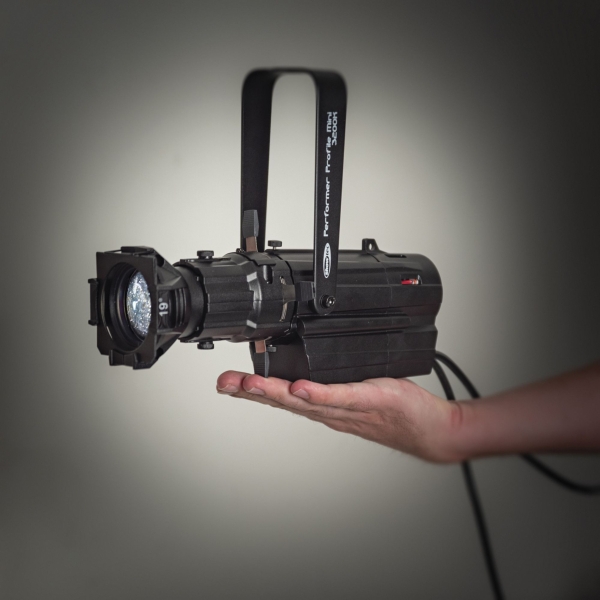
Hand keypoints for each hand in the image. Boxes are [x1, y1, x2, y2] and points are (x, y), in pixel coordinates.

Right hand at [216, 372, 462, 462]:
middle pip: (283, 401)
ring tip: (248, 385)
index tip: (226, 382)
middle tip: (224, 383)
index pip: (281, 396)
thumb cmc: (391, 408)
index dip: (251, 390)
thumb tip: (310, 365)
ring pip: (304, 401)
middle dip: (250, 393)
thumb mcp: (353, 388)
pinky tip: (299, 387)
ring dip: (274, 393)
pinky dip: (318, 394)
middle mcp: (327, 409)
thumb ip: (329, 380)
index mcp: (322, 404)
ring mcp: (346, 407)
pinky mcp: (368, 399)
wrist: (425, 427)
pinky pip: (339, 397)